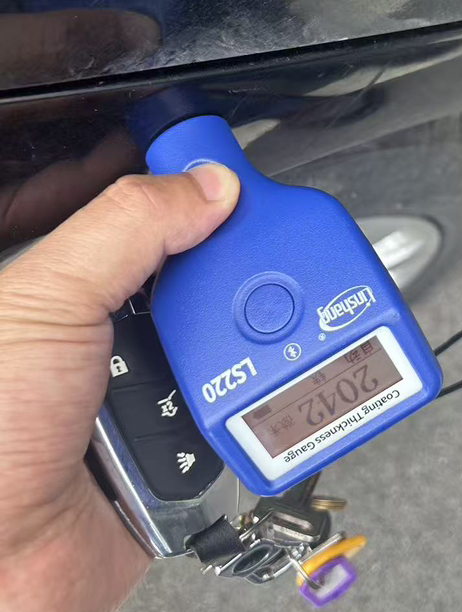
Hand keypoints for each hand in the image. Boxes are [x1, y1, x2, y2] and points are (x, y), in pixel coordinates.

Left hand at [0, 164, 239, 611]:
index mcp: (47, 288)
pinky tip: (258, 388)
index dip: (162, 177)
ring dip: (243, 335)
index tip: (216, 161)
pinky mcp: (171, 451)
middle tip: (263, 243)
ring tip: (266, 321)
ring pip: (213, 338)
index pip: (110, 206)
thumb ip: (129, 229)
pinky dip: (253, 398)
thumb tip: (206, 186)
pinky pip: (231, 408)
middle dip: (224, 260)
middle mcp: (90, 338)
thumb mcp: (44, 303)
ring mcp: (131, 394)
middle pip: (179, 270)